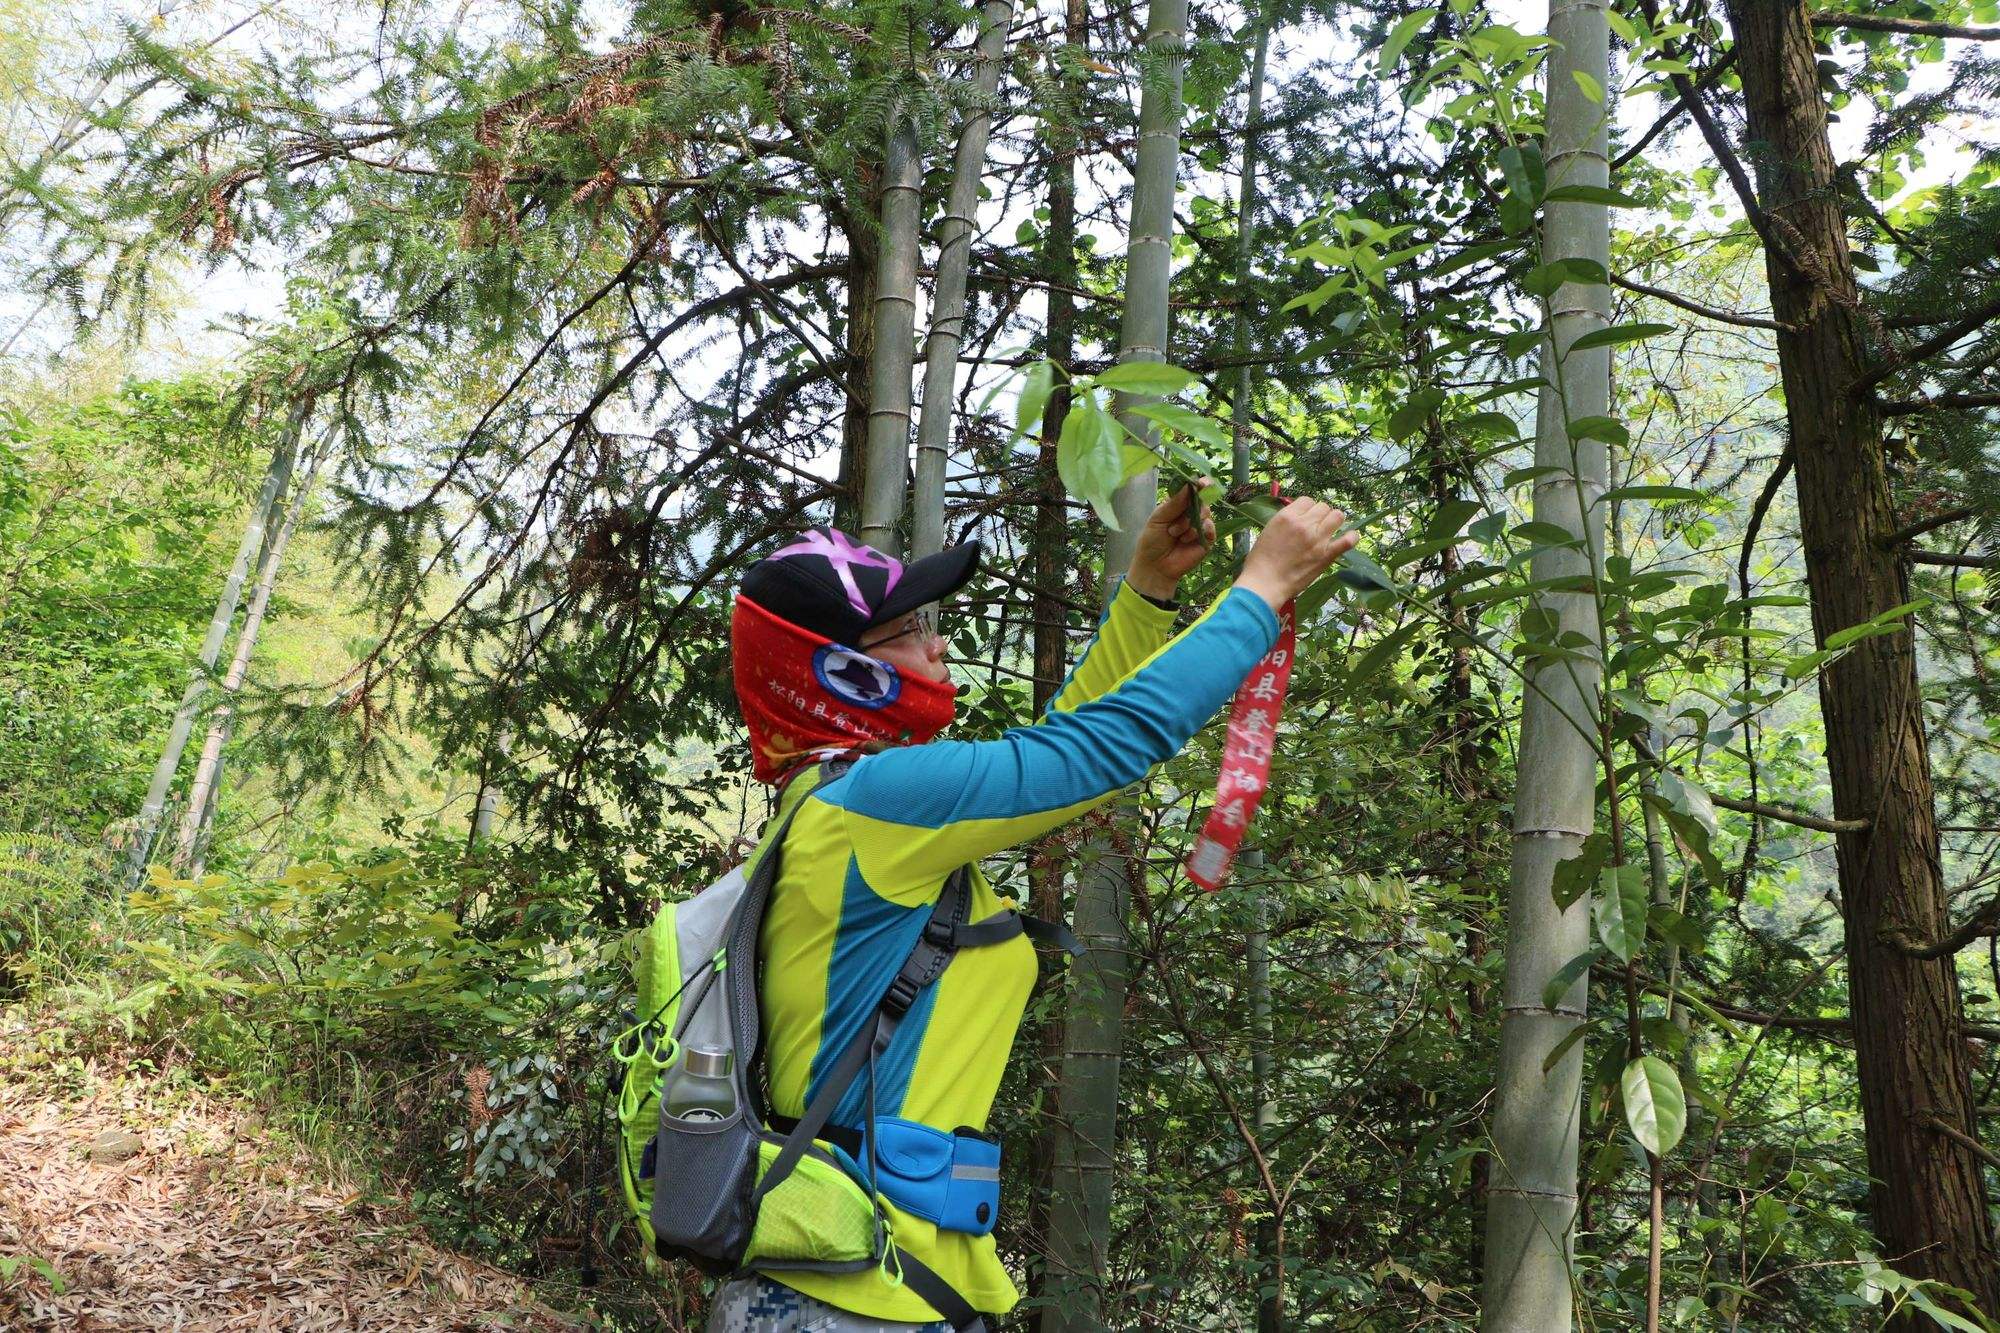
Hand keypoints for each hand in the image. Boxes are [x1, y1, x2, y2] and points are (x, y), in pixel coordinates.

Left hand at [1126, 477, 1217, 600]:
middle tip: (1174, 524)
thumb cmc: (1152, 541)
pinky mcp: (1207, 539)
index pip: (1192, 490)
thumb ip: (1174, 502)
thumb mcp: (1158, 518)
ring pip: (1206, 513)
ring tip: (1175, 535)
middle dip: (1190, 508)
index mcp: (1178, 505)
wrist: (1155, 566)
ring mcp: (1200, 526)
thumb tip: (1188, 484)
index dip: (1198, 484)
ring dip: (1189, 524)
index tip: (1202, 482)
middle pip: (1202, 499)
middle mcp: (1191, 513)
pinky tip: (1186, 540)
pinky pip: (1210, 528)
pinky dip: (1198, 531)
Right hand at [1235, 496, 1359, 611]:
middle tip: (1316, 526)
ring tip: (1330, 530)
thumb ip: (1285, 522)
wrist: (1264, 583)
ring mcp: (1317, 539)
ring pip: (1337, 516)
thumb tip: (1298, 518)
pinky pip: (1347, 540)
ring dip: (1334, 521)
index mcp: (1287, 516)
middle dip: (1320, 515)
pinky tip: (1349, 537)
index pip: (1307, 500)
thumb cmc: (1260, 560)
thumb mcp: (1268, 531)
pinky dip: (1351, 537)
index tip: (1305, 518)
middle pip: (1323, 507)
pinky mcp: (1326, 555)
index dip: (1307, 509)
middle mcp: (1304, 524)